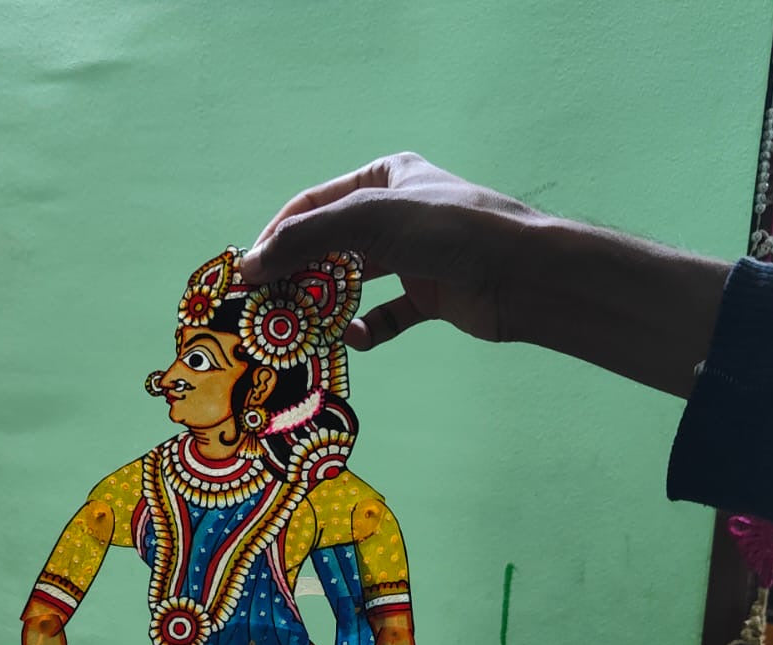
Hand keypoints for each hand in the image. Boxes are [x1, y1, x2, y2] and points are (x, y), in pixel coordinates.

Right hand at [240, 151, 542, 350]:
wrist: (523, 275)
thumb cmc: (451, 230)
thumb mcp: (371, 219)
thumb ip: (307, 238)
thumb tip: (250, 264)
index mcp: (384, 177)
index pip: (313, 205)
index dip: (277, 236)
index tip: (248, 271)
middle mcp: (396, 214)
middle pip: (329, 245)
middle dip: (298, 275)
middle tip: (267, 306)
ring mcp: (413, 258)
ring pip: (353, 284)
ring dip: (327, 306)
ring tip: (302, 328)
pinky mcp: (428, 298)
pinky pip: (384, 317)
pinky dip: (366, 329)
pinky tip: (354, 338)